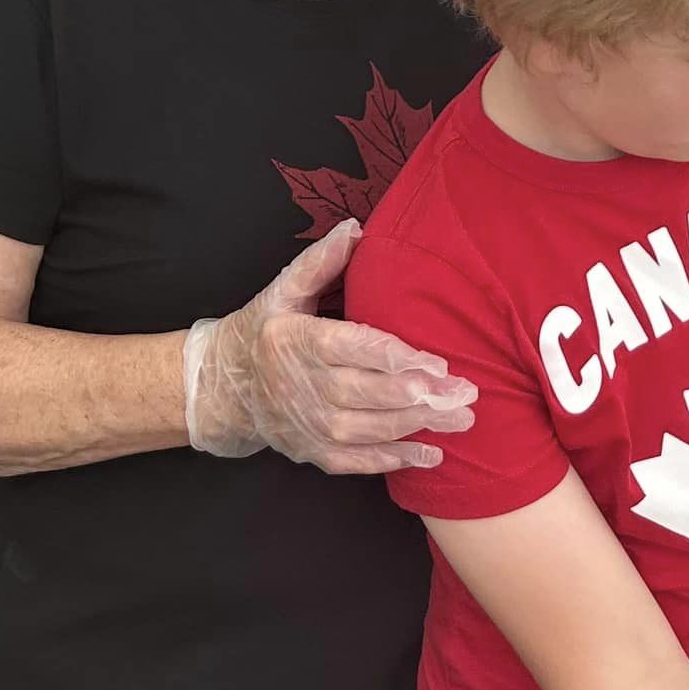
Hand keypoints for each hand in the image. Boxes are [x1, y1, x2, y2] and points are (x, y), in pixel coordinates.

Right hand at [183, 220, 477, 472]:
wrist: (223, 386)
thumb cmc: (262, 329)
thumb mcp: (283, 290)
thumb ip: (320, 262)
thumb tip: (354, 229)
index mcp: (296, 341)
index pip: (353, 349)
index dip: (397, 358)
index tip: (437, 363)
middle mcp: (301, 385)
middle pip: (367, 393)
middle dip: (420, 396)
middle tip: (465, 393)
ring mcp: (306, 423)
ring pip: (366, 429)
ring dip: (416, 427)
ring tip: (460, 419)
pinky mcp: (311, 450)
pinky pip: (356, 460)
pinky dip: (393, 459)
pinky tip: (431, 454)